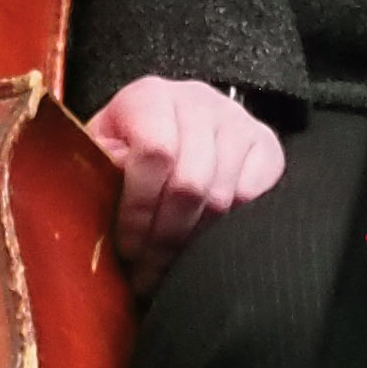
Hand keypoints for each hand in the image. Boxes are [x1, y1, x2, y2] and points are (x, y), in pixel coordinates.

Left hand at [86, 75, 285, 294]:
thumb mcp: (103, 147)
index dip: (139, 207)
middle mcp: (197, 101)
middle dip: (164, 237)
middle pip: (190, 183)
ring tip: (169, 266)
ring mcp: (237, 121)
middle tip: (147, 271)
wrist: (175, 125)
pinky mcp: (266, 146)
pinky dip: (228, 229)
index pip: (154, 153)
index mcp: (149, 96)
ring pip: (222, 197)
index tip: (126, 246)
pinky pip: (254, 198)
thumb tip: (103, 195)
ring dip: (193, 242)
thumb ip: (100, 165)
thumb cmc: (129, 144)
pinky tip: (202, 241)